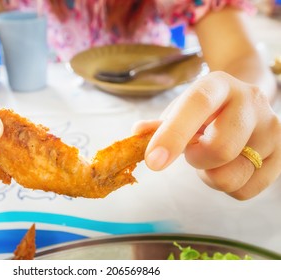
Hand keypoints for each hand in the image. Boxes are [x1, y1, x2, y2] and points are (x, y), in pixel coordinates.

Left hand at [133, 71, 280, 199]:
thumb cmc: (204, 110)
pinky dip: (227, 186)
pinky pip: (244, 191)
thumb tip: (137, 133)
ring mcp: (271, 128)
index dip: (173, 135)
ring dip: (210, 175)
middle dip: (196, 159)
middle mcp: (251, 101)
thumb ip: (159, 124)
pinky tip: (228, 166)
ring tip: (211, 158)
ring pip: (231, 176)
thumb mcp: (180, 109)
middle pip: (220, 149)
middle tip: (194, 151)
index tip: (153, 161)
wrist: (244, 104)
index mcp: (218, 84)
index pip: (197, 105)